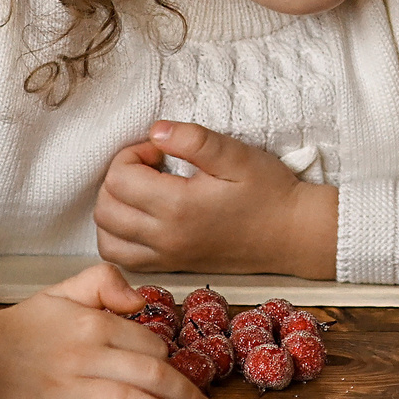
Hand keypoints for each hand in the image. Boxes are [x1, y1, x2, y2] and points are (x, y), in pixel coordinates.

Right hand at [0, 263, 213, 398]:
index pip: (149, 346)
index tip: (181, 378)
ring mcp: (62, 395)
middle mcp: (81, 357)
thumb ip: (104, 281)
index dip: (171, 363)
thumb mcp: (63, 290)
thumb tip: (141, 299)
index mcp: (90, 324)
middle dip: (186, 395)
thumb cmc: (22, 327)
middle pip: (149, 377)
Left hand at [94, 122, 339, 277]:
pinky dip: (120, 236)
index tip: (159, 150)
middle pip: (106, 208)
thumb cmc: (269, 192)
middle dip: (118, 178)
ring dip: (114, 208)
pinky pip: (124, 259)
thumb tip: (155, 131)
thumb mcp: (236, 155)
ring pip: (107, 237)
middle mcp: (165, 238)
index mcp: (178, 207)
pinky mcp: (172, 267)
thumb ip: (194, 140)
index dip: (131, 154)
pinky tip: (142, 216)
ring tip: (143, 190)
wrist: (293, 235)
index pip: (119, 178)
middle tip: (150, 166)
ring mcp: (167, 257)